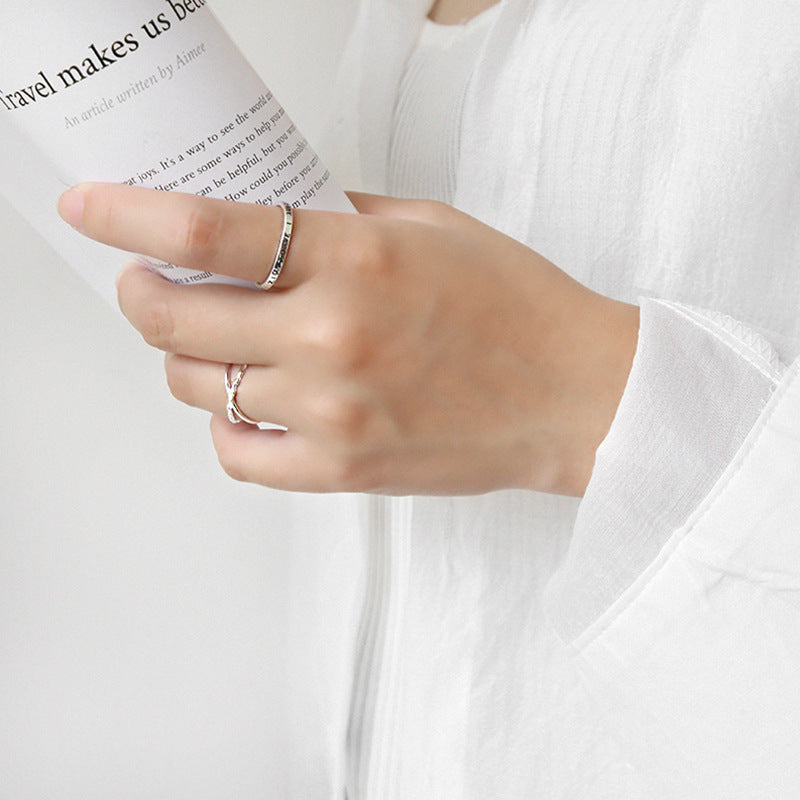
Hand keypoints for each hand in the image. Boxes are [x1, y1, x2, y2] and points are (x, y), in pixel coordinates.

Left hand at [58, 184, 638, 495]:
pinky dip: (223, 427)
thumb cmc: (516, 306)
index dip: (127, 218)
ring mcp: (331, 411)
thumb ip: (338, 218)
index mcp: (354, 258)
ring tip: (216, 343)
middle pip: (174, 319)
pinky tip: (247, 405)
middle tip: (145, 284)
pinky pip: (236, 454)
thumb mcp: (430, 227)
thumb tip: (268, 217)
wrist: (573, 393)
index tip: (94, 213)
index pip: (203, 232)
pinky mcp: (342, 469)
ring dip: (187, 359)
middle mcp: (331, 336)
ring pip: (198, 387)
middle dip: (141, 296)